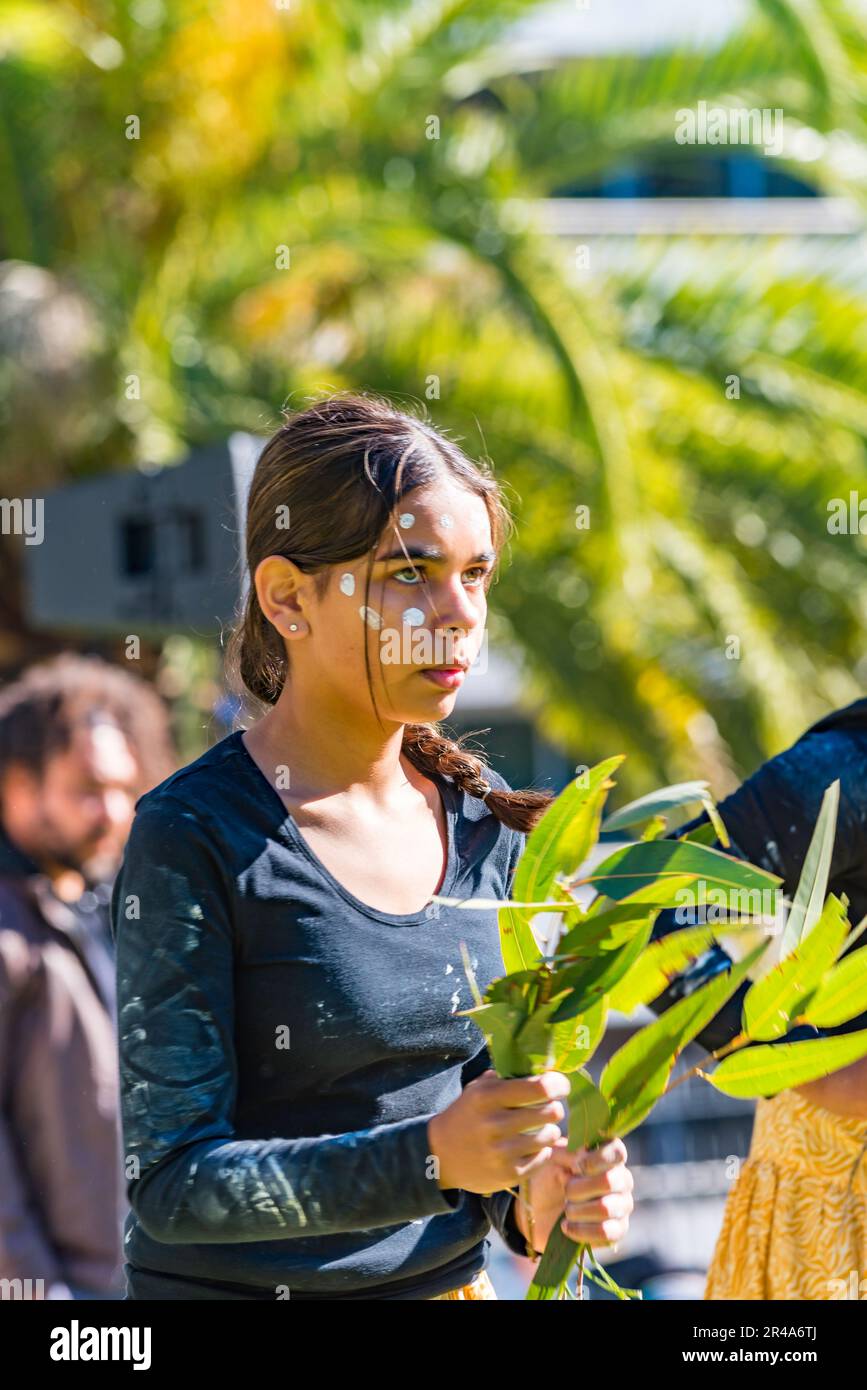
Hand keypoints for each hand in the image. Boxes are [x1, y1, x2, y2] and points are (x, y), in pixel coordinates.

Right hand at [428, 1070, 570, 1193]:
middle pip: (551, 1112)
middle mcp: (494, 1124)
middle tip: (548, 1108)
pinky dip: (542, 1151)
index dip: (558, 1084)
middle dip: (554, 1108)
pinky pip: (544, 1157)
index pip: (539, 1088)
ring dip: (549, 1130)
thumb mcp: (478, 1090)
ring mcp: (502, 1152)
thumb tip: (545, 1070)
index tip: (561, 1085)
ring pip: (550, 1136)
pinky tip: (530, 1146)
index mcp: (487, 1097)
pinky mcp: (509, 1175)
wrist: (440, 1155)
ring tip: (538, 1128)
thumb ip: (507, 1078)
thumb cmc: (466, 1115)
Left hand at [514, 1135, 633, 1254]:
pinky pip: (605, 1232)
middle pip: (609, 1181)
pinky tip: (567, 1226)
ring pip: (605, 1208)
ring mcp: (622, 1206)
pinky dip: (581, 1230)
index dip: (595, 1159)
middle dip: (579, 1188)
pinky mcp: (618, 1231)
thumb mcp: (552, 1159)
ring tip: (567, 1210)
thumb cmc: (548, 1178)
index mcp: (608, 1157)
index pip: (617, 1151)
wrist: (537, 1213)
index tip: (574, 1167)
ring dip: (577, 1210)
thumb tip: (583, 1154)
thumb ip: (568, 1152)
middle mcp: (621, 1180)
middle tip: (566, 1192)